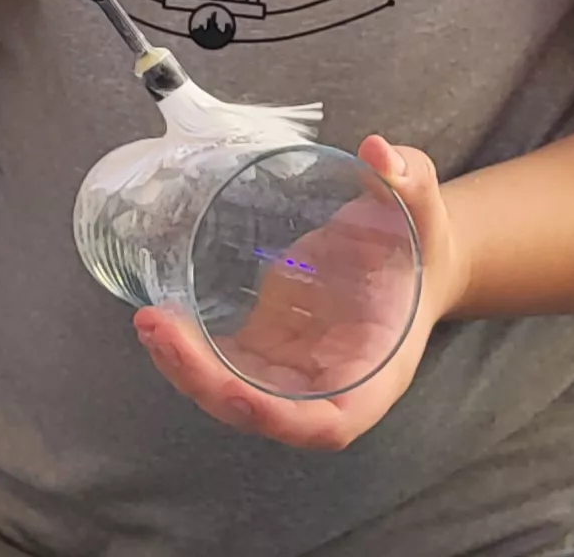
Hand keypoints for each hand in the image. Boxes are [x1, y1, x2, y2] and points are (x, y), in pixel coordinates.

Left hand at [135, 136, 457, 449]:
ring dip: (186, 370)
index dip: (282, 418)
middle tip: (161, 330)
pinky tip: (159, 317)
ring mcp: (294, 372)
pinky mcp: (268, 349)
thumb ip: (410, 177)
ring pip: (232, 394)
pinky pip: (223, 366)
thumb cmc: (419, 239)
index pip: (331, 422)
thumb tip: (377, 151)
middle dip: (206, 383)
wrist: (408, 254)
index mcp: (377, 370)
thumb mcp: (423, 204)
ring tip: (149, 322)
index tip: (237, 391)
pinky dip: (188, 353)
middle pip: (264, 413)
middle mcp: (331, 385)